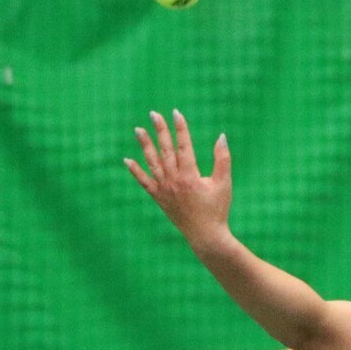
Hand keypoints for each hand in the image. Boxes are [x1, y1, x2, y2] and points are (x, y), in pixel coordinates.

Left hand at [125, 110, 231, 249]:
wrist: (205, 236)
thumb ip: (223, 159)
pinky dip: (135, 171)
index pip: (183, 146)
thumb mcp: (224, 183)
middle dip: (160, 130)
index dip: (180, 128)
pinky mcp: (159, 198)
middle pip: (165, 150)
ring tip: (138, 130)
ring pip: (152, 163)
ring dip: (145, 145)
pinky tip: (127, 160)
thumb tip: (222, 137)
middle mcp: (174, 181)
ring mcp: (164, 190)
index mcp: (190, 176)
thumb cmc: (217, 209)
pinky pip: (144, 182)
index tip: (176, 113)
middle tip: (154, 114)